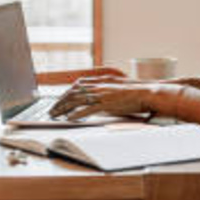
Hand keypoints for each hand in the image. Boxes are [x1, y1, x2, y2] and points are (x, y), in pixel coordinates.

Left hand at [49, 78, 165, 120]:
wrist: (147, 93)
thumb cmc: (135, 93)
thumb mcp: (117, 88)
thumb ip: (106, 91)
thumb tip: (97, 98)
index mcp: (101, 80)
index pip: (78, 85)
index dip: (67, 92)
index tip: (60, 100)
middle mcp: (99, 85)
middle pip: (73, 92)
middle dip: (60, 101)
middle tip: (52, 110)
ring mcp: (101, 94)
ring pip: (77, 100)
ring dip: (63, 108)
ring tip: (55, 115)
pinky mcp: (106, 104)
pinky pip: (87, 109)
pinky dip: (76, 114)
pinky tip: (70, 118)